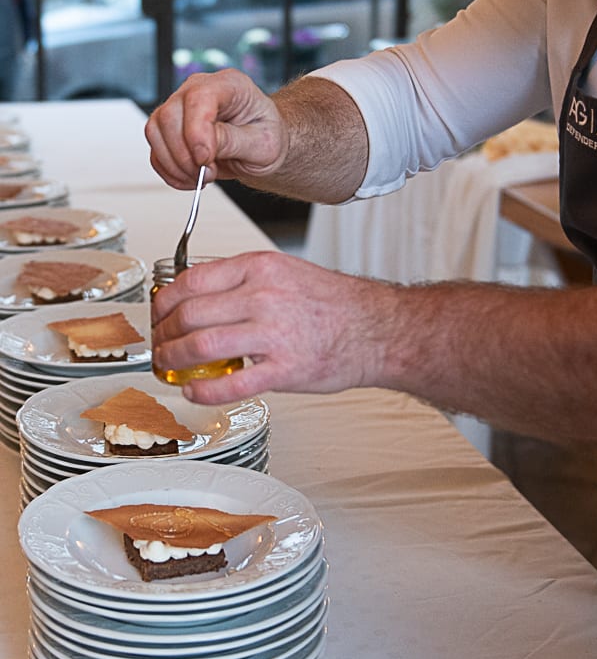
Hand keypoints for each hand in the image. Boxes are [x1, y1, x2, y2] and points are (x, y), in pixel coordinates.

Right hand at [144, 69, 287, 189]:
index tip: (205, 159)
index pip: (199, 97)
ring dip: (176, 165)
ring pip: (155, 132)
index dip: (196, 131)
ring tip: (202, 176)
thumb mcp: (263, 144)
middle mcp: (199, 90)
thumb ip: (234, 141)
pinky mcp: (169, 129)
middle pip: (170, 115)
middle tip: (208, 173)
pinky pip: (155, 150)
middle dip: (185, 154)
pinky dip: (169, 171)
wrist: (260, 147)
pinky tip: (191, 178)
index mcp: (229, 85)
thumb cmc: (266, 138)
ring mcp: (180, 107)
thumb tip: (204, 145)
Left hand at [150, 250, 393, 403]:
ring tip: (169, 366)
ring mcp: (273, 334)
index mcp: (260, 268)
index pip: (192, 280)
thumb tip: (200, 295)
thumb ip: (244, 281)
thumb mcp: (285, 272)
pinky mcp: (283, 370)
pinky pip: (229, 384)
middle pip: (189, 314)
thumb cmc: (334, 305)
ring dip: (173, 360)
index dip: (164, 300)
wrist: (376, 329)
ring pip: (200, 346)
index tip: (158, 312)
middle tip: (159, 343)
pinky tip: (194, 389)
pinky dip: (202, 390)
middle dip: (163, 333)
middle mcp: (263, 296)